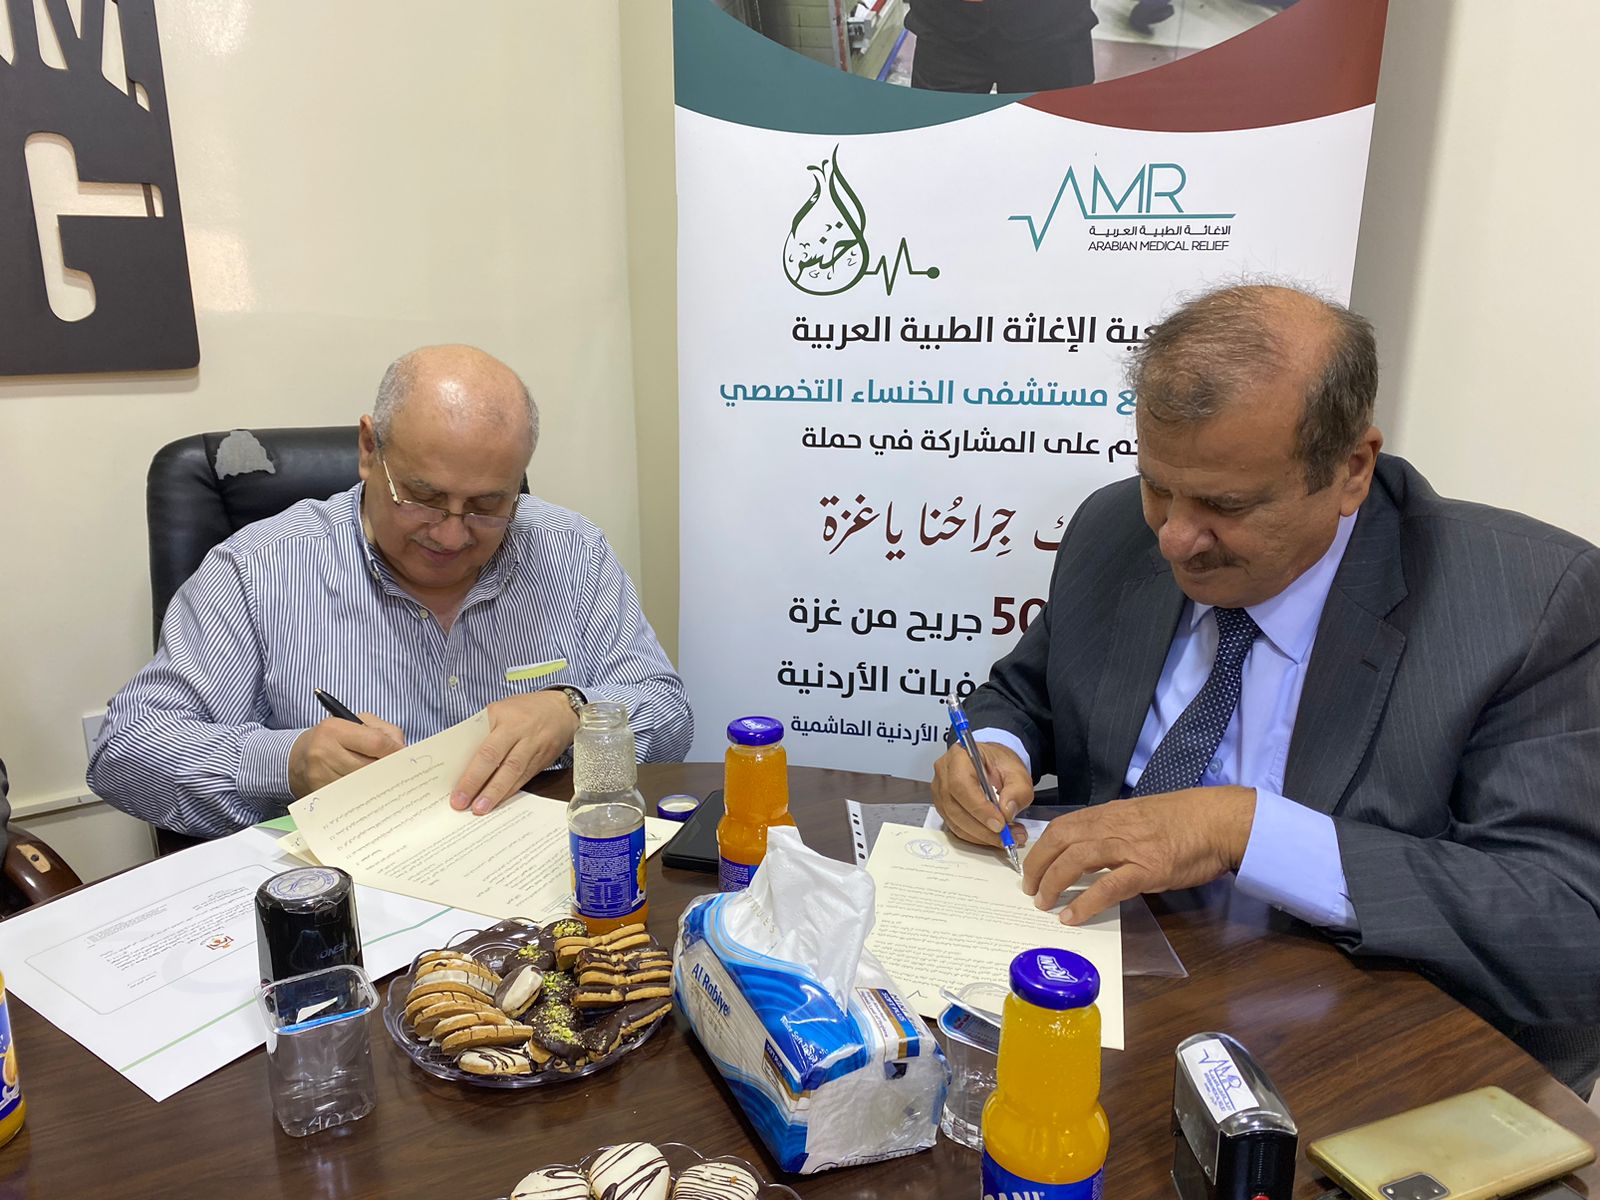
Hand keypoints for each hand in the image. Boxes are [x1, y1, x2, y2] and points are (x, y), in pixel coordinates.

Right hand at [289, 715, 404, 796]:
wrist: (299, 757)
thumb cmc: (336, 737)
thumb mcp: (359, 723)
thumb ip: (385, 732)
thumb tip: (402, 752)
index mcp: (334, 729)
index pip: (375, 743)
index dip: (394, 751)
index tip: (405, 758)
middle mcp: (324, 752)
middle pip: (370, 768)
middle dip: (389, 771)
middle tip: (401, 774)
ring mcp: (320, 776)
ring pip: (363, 785)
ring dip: (379, 785)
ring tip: (388, 783)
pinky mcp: (319, 794)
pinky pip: (351, 798)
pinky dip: (365, 795)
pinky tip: (372, 793)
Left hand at [451, 691, 578, 814]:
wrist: (562, 709)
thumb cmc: (524, 709)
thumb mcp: (501, 710)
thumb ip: (483, 730)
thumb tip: (462, 760)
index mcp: (505, 717)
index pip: (485, 747)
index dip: (471, 771)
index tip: (456, 789)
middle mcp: (521, 732)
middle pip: (498, 761)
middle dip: (479, 784)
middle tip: (463, 804)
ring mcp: (534, 747)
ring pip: (514, 773)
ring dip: (496, 793)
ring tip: (480, 809)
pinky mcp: (542, 760)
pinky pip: (525, 778)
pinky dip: (510, 791)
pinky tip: (498, 802)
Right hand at [931, 740, 1033, 847]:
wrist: (992, 765)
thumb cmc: (1000, 764)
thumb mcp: (1017, 772)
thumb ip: (1017, 790)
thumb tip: (1006, 812)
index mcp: (959, 757)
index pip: (961, 785)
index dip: (979, 808)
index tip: (1000, 823)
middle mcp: (944, 774)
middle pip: (955, 807)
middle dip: (982, 827)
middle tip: (1007, 836)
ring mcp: (940, 792)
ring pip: (955, 822)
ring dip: (981, 835)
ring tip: (1007, 837)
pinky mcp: (943, 808)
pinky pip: (956, 828)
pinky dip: (976, 836)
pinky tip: (994, 836)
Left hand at [1022, 786, 1256, 924]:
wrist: (1219, 820)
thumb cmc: (1184, 819)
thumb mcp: (1139, 816)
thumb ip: (1114, 828)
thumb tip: (1093, 847)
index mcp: (1109, 814)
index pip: (1062, 826)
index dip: (1041, 847)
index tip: (1032, 866)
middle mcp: (1112, 827)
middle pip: (1060, 841)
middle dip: (1038, 865)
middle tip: (1029, 889)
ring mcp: (1129, 847)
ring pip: (1076, 860)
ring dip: (1054, 883)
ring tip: (1043, 903)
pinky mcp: (1147, 869)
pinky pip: (1108, 886)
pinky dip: (1086, 902)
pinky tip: (1072, 917)